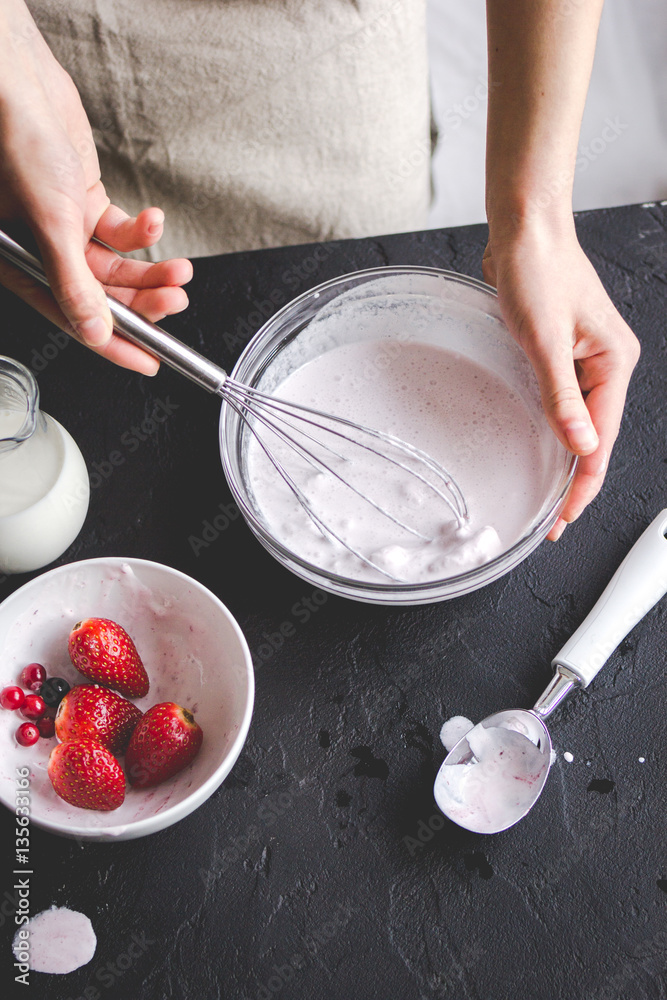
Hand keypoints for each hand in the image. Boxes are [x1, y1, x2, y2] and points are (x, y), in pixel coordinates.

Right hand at [0, 4, 191, 374]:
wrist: (19, 86)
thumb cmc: (18, 146)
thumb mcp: (50, 225)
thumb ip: (73, 284)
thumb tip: (96, 332)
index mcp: (24, 268)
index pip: (76, 320)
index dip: (115, 344)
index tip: (148, 361)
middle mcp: (43, 253)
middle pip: (103, 295)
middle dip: (143, 300)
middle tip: (175, 302)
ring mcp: (64, 228)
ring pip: (116, 266)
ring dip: (151, 269)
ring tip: (179, 271)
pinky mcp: (82, 202)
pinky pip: (119, 231)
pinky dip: (142, 231)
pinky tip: (153, 220)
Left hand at [482, 223, 639, 539]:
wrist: (524, 232)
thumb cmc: (538, 271)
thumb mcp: (544, 339)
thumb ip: (561, 396)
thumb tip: (581, 447)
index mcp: (614, 363)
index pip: (602, 440)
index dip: (582, 484)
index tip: (564, 516)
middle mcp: (607, 365)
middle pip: (594, 437)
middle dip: (574, 480)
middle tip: (552, 520)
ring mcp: (586, 361)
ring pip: (579, 423)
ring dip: (564, 457)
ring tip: (547, 496)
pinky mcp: (564, 354)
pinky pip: (563, 403)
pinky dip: (554, 429)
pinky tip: (540, 449)